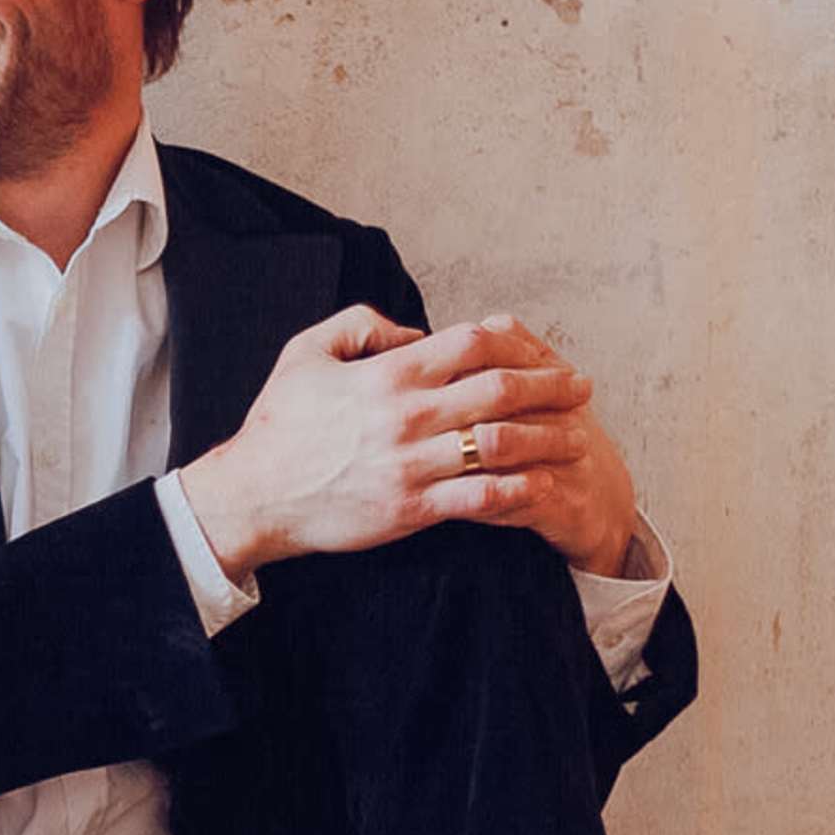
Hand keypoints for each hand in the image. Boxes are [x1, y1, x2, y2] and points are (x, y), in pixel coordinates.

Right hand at [180, 308, 611, 575]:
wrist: (253, 496)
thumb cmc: (278, 424)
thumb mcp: (306, 352)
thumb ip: (360, 325)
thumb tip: (411, 333)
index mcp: (388, 373)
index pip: (473, 343)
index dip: (517, 341)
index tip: (542, 350)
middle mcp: (407, 415)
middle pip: (501, 390)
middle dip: (551, 386)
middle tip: (581, 387)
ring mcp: (412, 464)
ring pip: (502, 444)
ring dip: (549, 438)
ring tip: (578, 437)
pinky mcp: (412, 508)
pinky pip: (482, 497)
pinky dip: (521, 489)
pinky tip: (545, 486)